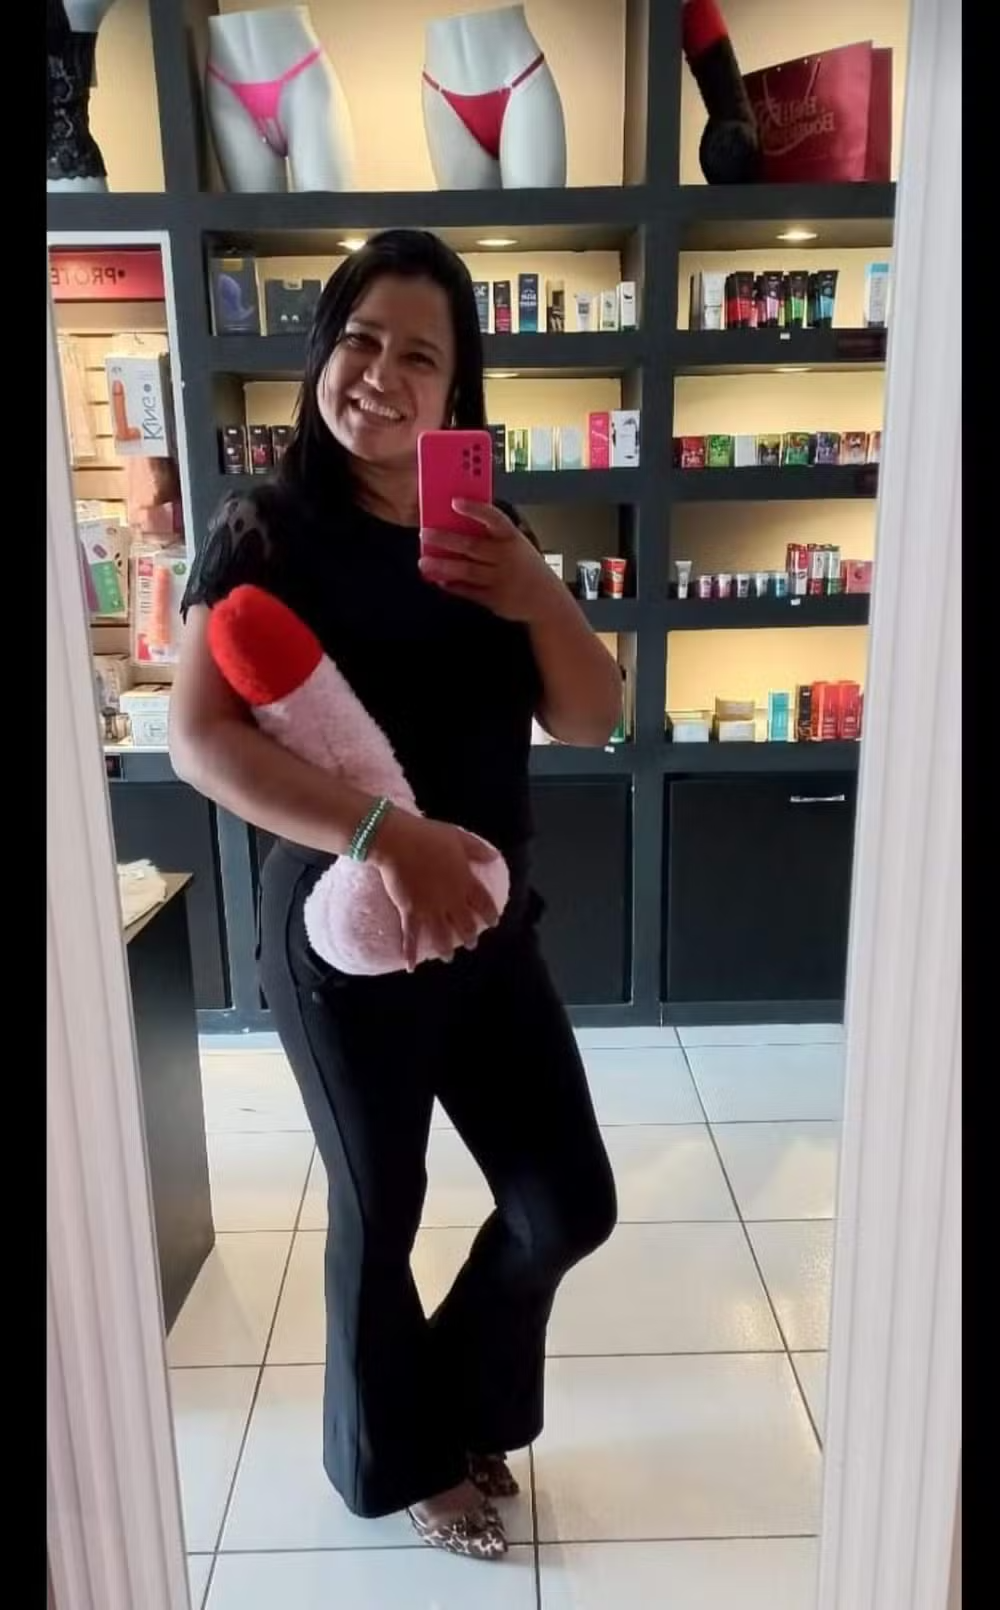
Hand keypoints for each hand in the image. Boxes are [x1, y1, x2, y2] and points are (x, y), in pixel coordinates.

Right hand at [368, 809, 500, 969]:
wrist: (398, 842)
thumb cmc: (428, 836)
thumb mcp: (458, 837)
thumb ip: (477, 850)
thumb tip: (494, 857)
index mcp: (464, 881)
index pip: (483, 902)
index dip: (489, 914)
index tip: (493, 922)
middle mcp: (451, 899)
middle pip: (464, 924)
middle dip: (469, 936)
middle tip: (471, 944)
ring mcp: (430, 907)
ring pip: (441, 935)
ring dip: (445, 948)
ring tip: (448, 958)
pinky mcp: (410, 911)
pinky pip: (411, 936)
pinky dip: (410, 952)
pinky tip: (410, 966)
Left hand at [417, 501, 563, 622]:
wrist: (547, 600)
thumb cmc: (526, 566)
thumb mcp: (517, 545)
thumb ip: (493, 535)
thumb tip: (459, 522)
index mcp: (513, 539)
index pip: (495, 518)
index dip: (475, 509)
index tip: (455, 501)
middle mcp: (506, 558)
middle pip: (472, 546)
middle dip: (446, 539)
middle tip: (425, 533)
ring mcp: (500, 580)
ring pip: (466, 571)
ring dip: (443, 566)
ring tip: (424, 562)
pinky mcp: (494, 599)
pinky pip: (468, 592)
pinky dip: (452, 585)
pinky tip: (439, 579)